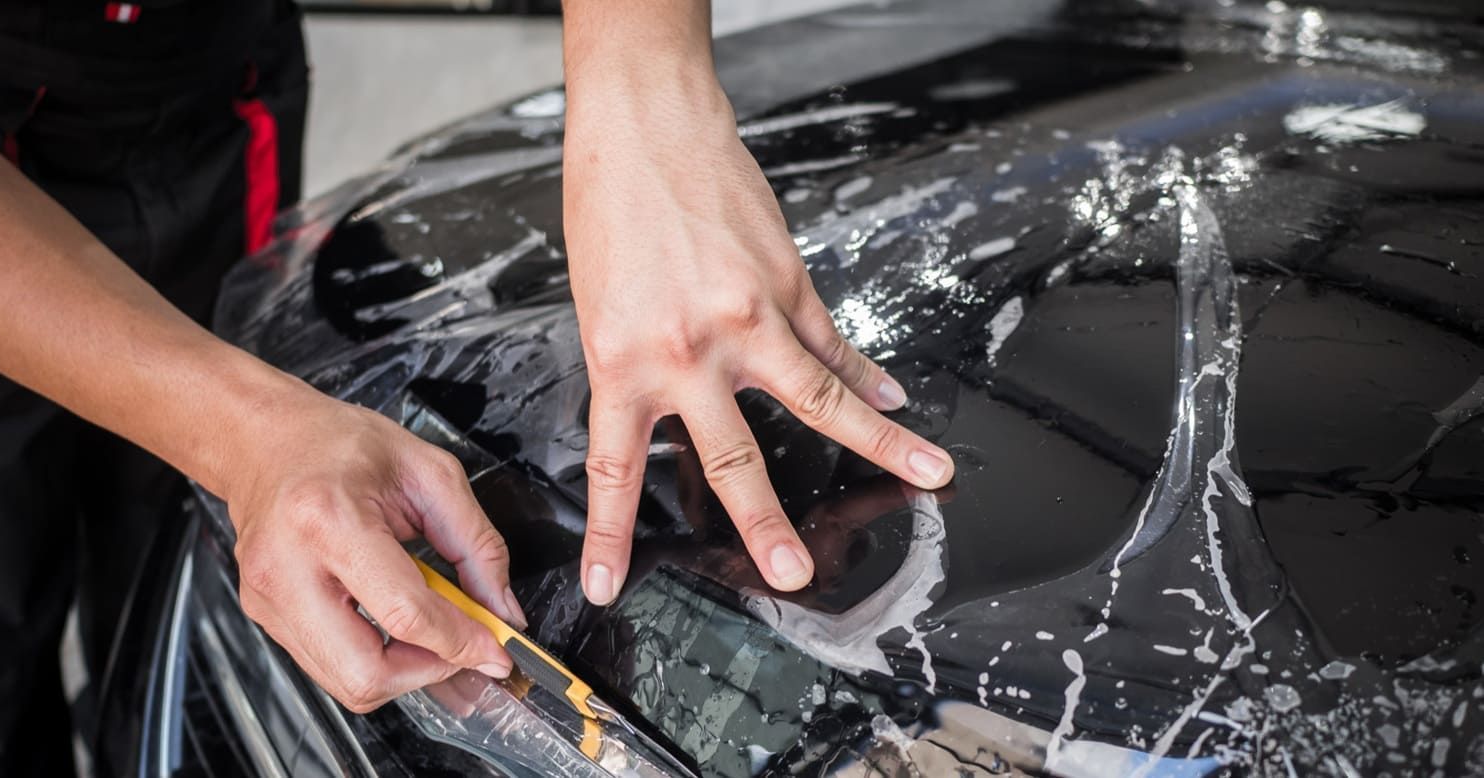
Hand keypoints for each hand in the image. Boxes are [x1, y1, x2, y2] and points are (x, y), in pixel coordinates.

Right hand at [224, 394, 527, 711]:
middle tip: (460, 647)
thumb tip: (502, 611)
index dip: (461, 642)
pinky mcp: (262, 614)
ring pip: (345, 683)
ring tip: (430, 633)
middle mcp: (287, 567)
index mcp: (330, 520)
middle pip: (365, 673)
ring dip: (402, 672)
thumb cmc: (341, 445)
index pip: (405, 613)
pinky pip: (327, 666)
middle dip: (427, 671)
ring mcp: (268, 597)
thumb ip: (477, 545)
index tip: (495, 651)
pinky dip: (373, 659)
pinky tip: (393, 626)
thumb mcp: (431, 474)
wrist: (267, 442)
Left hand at [562, 71, 955, 605]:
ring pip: (822, 397)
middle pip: (734, 457)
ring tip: (931, 475)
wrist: (646, 126)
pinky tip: (897, 401)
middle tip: (793, 573)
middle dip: (765, 524)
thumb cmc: (611, 210)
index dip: (611, 536)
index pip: (615, 469)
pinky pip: (835, 340)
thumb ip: (643, 368)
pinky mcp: (788, 282)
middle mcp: (690, 350)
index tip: (609, 585)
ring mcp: (748, 318)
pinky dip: (868, 374)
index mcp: (623, 361)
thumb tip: (685, 415)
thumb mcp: (601, 307)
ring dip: (879, 443)